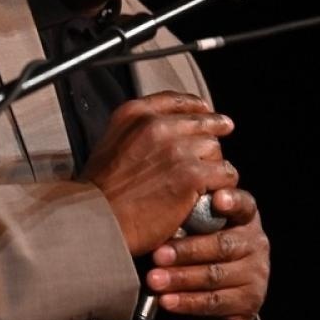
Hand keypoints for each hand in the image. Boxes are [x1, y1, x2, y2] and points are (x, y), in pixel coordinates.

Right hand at [80, 92, 237, 254]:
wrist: (95, 218)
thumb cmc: (98, 192)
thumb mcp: (110, 144)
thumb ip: (138, 132)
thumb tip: (168, 132)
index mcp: (134, 114)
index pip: (179, 101)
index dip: (197, 109)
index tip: (206, 115)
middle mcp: (157, 125)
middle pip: (203, 124)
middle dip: (208, 142)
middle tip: (211, 157)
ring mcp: (177, 149)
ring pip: (215, 150)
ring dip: (214, 167)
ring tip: (204, 184)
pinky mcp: (192, 174)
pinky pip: (224, 174)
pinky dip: (221, 187)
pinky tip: (209, 196)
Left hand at [149, 186, 269, 319]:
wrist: (213, 299)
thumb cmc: (195, 252)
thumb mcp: (193, 230)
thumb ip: (186, 217)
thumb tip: (154, 208)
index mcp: (243, 218)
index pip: (243, 205)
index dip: (232, 201)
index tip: (217, 199)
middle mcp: (255, 243)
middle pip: (222, 245)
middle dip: (186, 250)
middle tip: (156, 255)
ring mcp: (256, 273)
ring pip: (215, 275)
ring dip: (181, 278)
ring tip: (154, 280)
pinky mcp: (250, 301)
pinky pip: (215, 301)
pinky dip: (187, 302)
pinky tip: (166, 301)